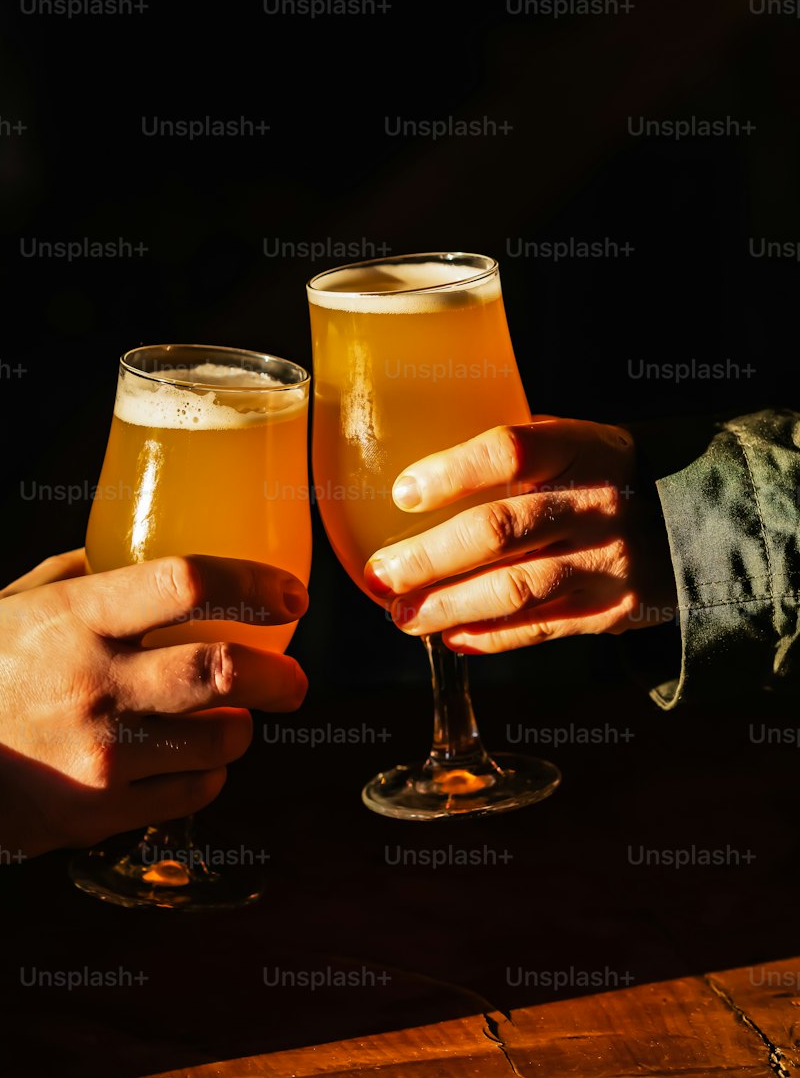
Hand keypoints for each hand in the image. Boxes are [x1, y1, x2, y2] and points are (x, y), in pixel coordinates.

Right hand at [0, 549, 307, 855]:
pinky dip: (208, 776)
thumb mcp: (8, 603)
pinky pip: (190, 794)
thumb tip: (142, 555)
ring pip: (221, 741)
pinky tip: (194, 762)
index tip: (291, 594)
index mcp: (72, 617)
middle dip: (282, 676)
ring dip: (242, 728)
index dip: (255, 583)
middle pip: (226, 671)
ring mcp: (99, 755)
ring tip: (233, 720)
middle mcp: (94, 683)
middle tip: (294, 678)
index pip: (188, 582)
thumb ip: (80, 576)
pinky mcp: (96, 814)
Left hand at [362, 417, 676, 651]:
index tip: (401, 494)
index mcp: (578, 447)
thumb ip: (511, 455)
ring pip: (515, 590)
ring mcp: (607, 561)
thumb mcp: (572, 439)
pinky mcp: (613, 610)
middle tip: (380, 575)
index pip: (509, 452)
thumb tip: (411, 479)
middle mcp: (594, 504)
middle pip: (499, 531)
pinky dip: (491, 637)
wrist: (697, 518)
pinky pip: (542, 629)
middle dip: (428, 558)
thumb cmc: (604, 472)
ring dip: (449, 607)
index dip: (451, 474)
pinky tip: (450, 638)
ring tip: (402, 617)